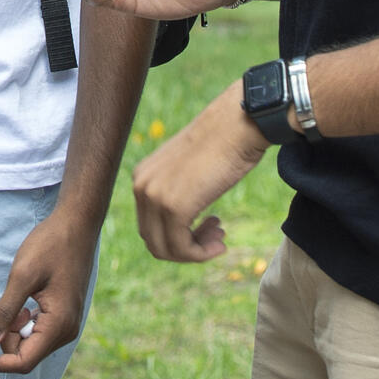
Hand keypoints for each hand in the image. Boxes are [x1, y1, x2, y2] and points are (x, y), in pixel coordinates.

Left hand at [0, 207, 98, 374]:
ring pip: (30, 343)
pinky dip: (23, 321)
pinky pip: (37, 331)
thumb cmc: (50, 246)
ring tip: (20, 295)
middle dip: (6, 336)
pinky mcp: (63, 316)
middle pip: (25, 354)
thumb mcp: (22, 277)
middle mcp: (66, 331)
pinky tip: (27, 298)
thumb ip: (4, 312)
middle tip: (7, 302)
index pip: (22, 362)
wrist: (76, 225)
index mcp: (59, 326)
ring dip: (14, 327)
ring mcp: (67, 325)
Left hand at [131, 81, 268, 262]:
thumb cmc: (222, 145)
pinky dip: (201, 253)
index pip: (149, 226)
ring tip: (219, 238)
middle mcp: (141, 186)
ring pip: (165, 249)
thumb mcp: (188, 171)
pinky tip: (220, 243)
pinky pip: (182, 248)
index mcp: (141, 177)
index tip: (208, 227)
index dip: (177, 237)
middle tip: (216, 234)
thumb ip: (176, 192)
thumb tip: (178, 228)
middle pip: (153, 241)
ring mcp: (154, 197)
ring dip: (195, 252)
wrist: (237, 125)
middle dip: (185, 247)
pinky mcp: (174, 207)